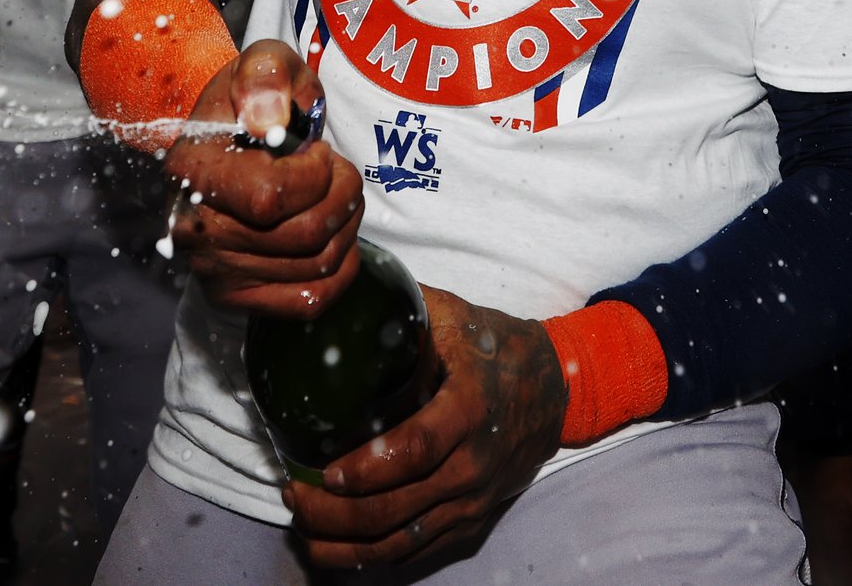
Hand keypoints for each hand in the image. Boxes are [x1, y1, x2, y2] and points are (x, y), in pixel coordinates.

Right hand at [164, 42, 362, 317]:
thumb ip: (266, 74)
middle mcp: (194, 230)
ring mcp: (214, 270)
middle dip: (343, 193)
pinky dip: (340, 268)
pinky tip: (333, 234)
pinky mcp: (237, 296)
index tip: (315, 150)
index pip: (270, 197)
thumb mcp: (264, 63)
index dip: (314, 173)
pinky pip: (310, 300)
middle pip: (304, 235)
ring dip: (346, 225)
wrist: (228, 139)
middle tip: (336, 170)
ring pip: (316, 266)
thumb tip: (268, 121)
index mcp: (193, 171)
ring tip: (335, 195)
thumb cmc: (253, 102)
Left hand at [283, 284, 567, 568]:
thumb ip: (400, 309)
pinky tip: (335, 545)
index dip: (368, 467)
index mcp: (471, 408)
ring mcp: (474, 501)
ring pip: (401, 542)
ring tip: (303, 525)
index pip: (417, 449)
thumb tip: (341, 294)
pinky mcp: (472, 523)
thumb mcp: (455, 316)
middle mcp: (474, 464)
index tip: (324, 470)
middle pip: (397, 508)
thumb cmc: (498, 348)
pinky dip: (371, 557)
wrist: (556, 389)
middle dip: (335, 513)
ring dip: (344, 543)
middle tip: (294, 494)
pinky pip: (416, 553)